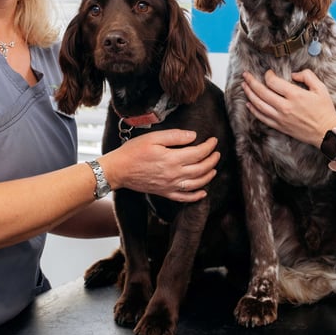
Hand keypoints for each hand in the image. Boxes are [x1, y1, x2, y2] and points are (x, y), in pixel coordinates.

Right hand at [101, 129, 218, 201]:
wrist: (118, 170)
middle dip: (212, 160)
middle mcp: (174, 174)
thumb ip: (175, 136)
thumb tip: (193, 136)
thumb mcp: (153, 137)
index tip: (213, 141)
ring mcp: (170, 186)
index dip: (209, 147)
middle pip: (201, 169)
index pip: (199, 153)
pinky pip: (184, 198)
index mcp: (172, 159)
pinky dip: (196, 196)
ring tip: (214, 169)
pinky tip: (203, 192)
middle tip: (217, 153)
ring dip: (208, 176)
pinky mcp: (165, 193)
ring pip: (197, 184)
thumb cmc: (133, 151)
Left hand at [242, 69, 335, 146]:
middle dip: (251, 82)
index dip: (268, 75)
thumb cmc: (324, 110)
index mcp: (295, 95)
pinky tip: (249, 104)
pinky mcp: (280, 126)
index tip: (268, 73)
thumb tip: (294, 74)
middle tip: (246, 75)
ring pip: (259, 105)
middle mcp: (285, 107)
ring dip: (249, 94)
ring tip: (244, 86)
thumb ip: (307, 76)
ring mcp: (280, 118)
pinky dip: (253, 110)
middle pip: (262, 92)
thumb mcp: (320, 88)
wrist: (326, 132)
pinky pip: (262, 117)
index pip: (273, 82)